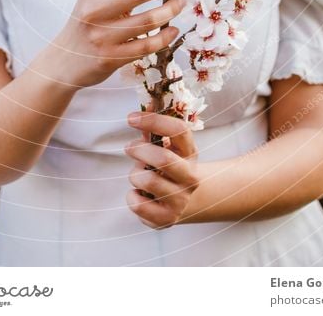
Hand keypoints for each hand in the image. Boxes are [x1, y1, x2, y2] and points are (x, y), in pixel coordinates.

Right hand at [56, 0, 186, 87]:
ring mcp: (102, 36)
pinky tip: (173, 30)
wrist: (64, 61)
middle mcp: (95, 10)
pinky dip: (165, 36)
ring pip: (148, 20)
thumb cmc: (87, 22)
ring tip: (180, 3)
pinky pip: (147, 46)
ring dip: (171, 9)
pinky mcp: (111, 58)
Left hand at [125, 111, 198, 228]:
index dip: (153, 120)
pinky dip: (132, 197)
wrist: (194, 201)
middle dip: (139, 150)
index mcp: (191, 154)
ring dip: (135, 174)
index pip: (178, 131)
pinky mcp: (167, 219)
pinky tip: (139, 193)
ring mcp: (180, 200)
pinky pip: (138, 205)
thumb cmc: (175, 167)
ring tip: (139, 174)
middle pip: (162, 159)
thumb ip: (156, 129)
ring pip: (147, 181)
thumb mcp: (171, 147)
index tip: (131, 118)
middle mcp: (190, 177)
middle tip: (129, 147)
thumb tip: (145, 103)